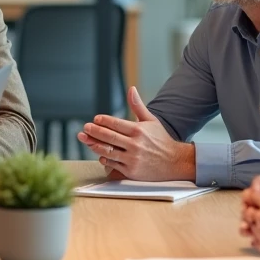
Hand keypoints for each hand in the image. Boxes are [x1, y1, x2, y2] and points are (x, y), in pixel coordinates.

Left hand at [77, 87, 194, 181]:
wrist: (174, 162)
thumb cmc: (161, 140)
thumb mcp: (151, 120)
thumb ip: (138, 106)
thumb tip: (131, 89)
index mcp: (139, 131)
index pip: (116, 123)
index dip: (103, 121)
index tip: (95, 119)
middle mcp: (135, 144)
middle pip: (109, 137)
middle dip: (94, 131)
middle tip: (85, 128)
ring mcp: (132, 159)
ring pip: (108, 151)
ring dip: (95, 145)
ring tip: (86, 140)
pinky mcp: (131, 171)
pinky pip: (112, 164)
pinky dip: (104, 159)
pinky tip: (100, 154)